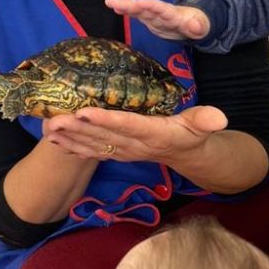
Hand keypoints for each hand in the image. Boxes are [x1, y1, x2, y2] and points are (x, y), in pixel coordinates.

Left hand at [42, 104, 227, 169]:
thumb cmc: (191, 134)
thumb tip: (220, 117)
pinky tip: (53, 139)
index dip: (107, 121)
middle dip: (77, 129)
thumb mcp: (201, 125)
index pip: (127, 126)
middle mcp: (134, 145)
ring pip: (92, 145)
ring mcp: (122, 151)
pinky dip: (71, 146)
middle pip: (103, 137)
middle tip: (56, 119)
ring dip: (69, 137)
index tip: (87, 112)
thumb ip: (206, 120)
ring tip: (48, 127)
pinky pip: (90, 151)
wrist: (185, 155)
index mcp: (153, 134)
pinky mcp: (115, 152)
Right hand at [104, 0, 209, 39]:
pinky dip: (125, 10)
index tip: (139, 3)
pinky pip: (136, 14)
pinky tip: (113, 6)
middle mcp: (160, 12)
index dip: (151, 6)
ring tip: (109, 2)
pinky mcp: (148, 19)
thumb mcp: (201, 28)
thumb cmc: (196, 24)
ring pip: (138, 10)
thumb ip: (198, 27)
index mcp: (173, 14)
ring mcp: (153, 15)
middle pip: (145, 8)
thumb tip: (197, 27)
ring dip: (124, 6)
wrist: (191, 21)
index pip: (161, 9)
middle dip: (131, 5)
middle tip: (115, 2)